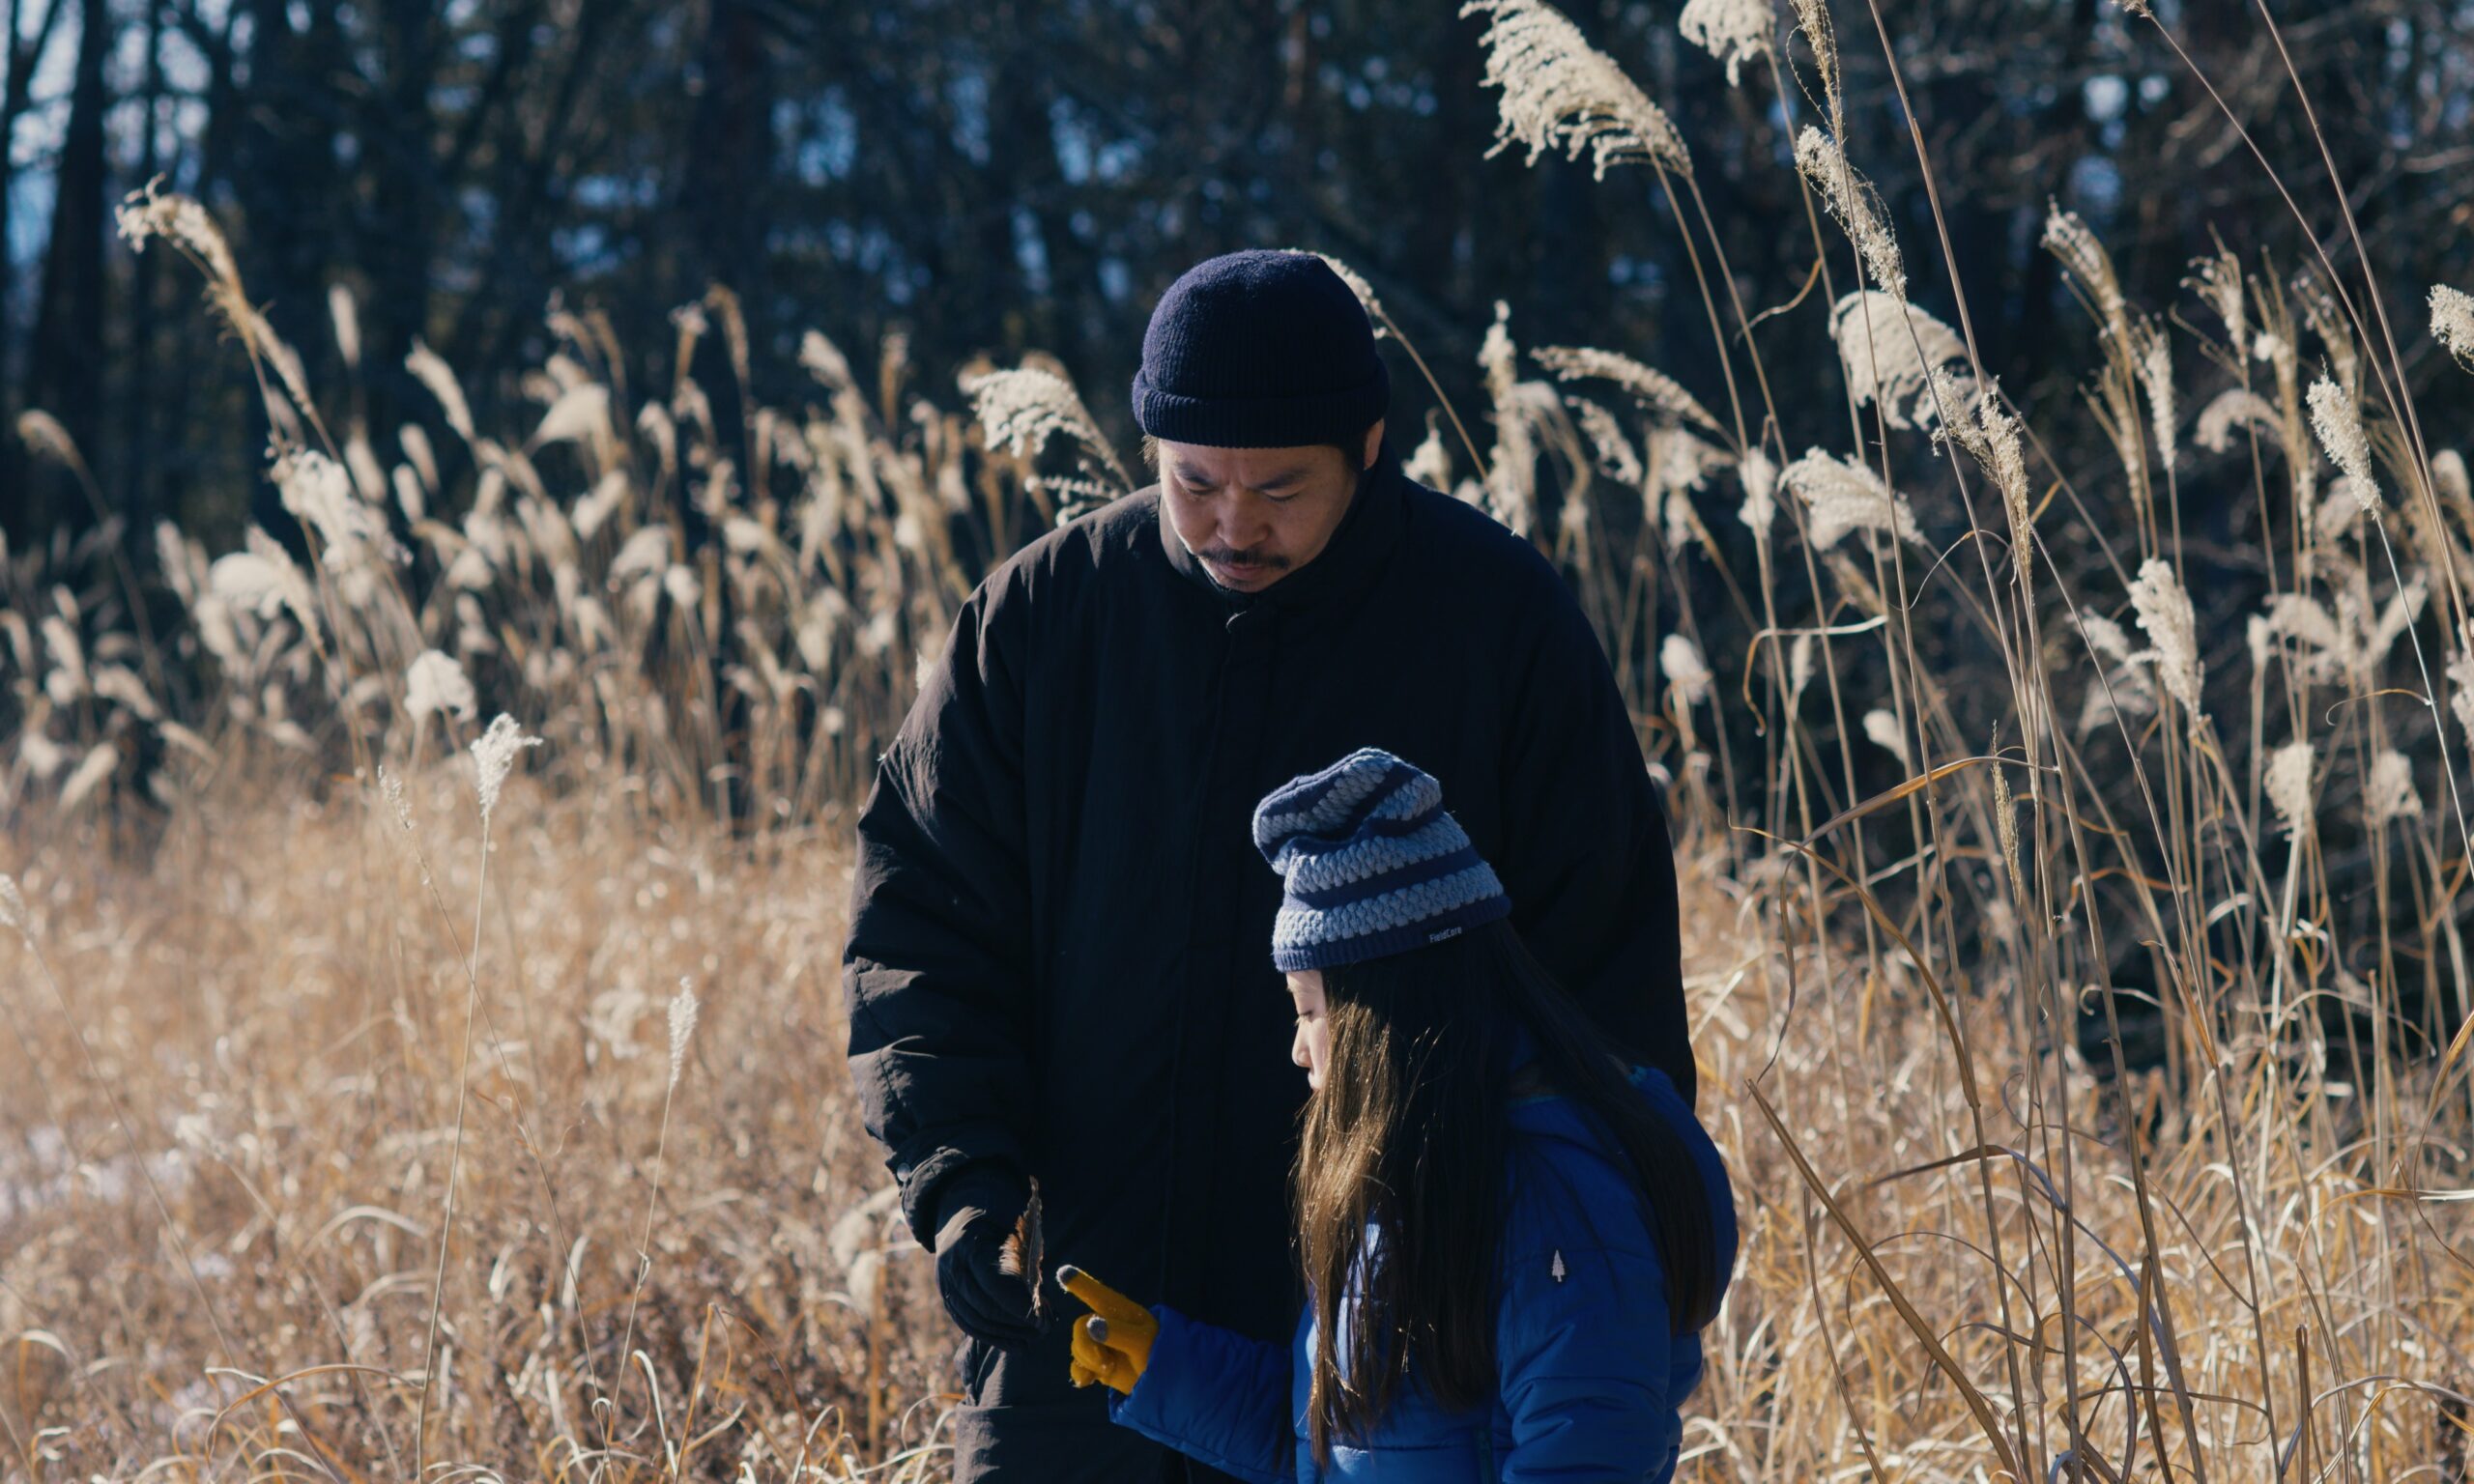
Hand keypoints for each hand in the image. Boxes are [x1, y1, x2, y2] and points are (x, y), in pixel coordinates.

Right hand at [931, 1169, 1039, 1347]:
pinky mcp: (947, 1296)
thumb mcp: (1013, 1225)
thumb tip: (1044, 1299)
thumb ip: (1026, 1258)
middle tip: (1043, 1330)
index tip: (1041, 1318)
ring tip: (1032, 1340)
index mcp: (969, 1244)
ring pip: (974, 1320)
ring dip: (1004, 1335)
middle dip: (1015, 1324)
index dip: (1017, 1305)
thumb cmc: (996, 1214)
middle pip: (983, 1307)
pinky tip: (1013, 1343)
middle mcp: (951, 1266)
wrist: (959, 1209)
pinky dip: (990, 1337)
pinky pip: (966, 1323)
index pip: (992, 1284)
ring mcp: (945, 1283)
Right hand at [1059, 1264, 1157, 1394]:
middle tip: (1104, 1362)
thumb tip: (1092, 1326)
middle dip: (1086, 1346)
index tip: (1063, 1272)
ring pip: (1077, 1347)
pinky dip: (1080, 1374)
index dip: (1080, 1283)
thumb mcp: (1142, 1341)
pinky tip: (1088, 1382)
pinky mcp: (1097, 1365)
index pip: (1097, 1293)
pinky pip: (1077, 1366)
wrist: (1164, 1380)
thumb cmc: (1158, 1351)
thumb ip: (1118, 1333)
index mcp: (1119, 1311)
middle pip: (1079, 1327)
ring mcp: (1100, 1345)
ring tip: (1109, 1369)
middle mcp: (1106, 1324)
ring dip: (1088, 1361)